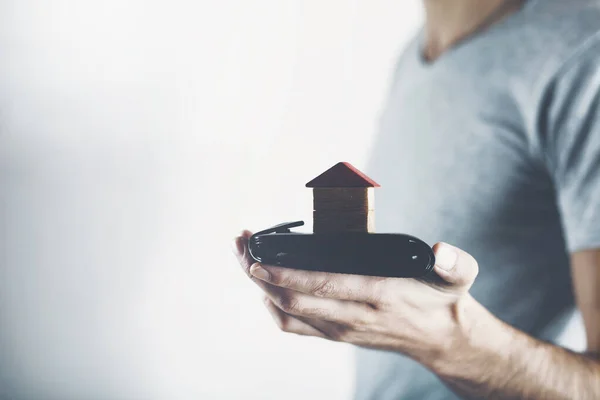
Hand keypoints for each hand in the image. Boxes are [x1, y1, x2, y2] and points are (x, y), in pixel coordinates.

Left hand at [232, 231, 478, 367]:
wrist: (440, 340)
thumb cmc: (443, 301)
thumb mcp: (458, 277)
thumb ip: (454, 263)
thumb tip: (441, 250)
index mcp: (378, 295)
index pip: (322, 286)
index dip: (285, 274)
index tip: (258, 258)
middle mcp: (352, 317)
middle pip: (291, 300)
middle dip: (259, 273)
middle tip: (241, 245)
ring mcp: (340, 329)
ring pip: (286, 313)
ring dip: (259, 287)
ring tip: (244, 257)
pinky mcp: (334, 334)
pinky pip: (293, 325)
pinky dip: (271, 306)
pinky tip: (265, 285)